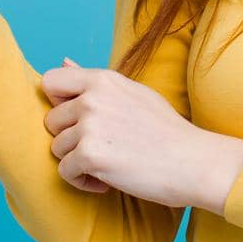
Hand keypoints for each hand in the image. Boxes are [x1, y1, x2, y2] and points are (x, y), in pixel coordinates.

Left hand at [42, 57, 229, 210]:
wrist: (192, 161)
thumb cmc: (165, 130)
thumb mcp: (132, 93)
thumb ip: (95, 82)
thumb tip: (63, 60)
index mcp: (102, 79)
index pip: (50, 81)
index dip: (58, 103)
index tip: (78, 119)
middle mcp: (92, 98)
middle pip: (51, 121)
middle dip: (70, 138)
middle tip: (102, 147)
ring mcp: (90, 125)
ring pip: (56, 148)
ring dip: (77, 162)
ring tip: (107, 164)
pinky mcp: (90, 155)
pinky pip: (65, 172)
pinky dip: (82, 181)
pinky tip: (107, 180)